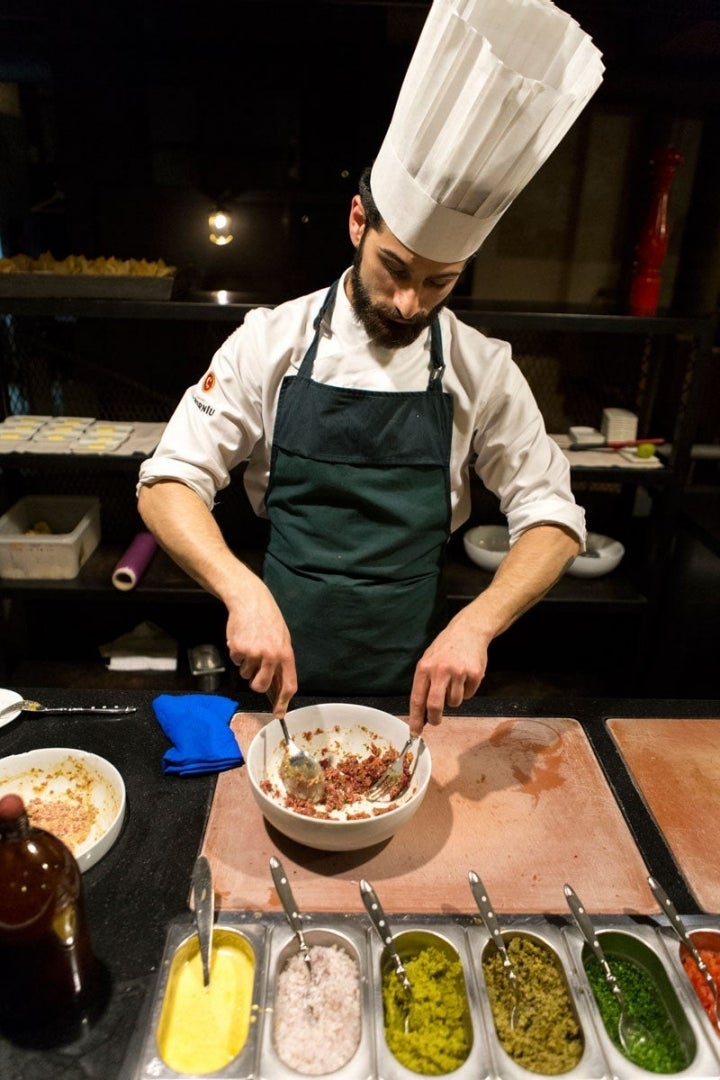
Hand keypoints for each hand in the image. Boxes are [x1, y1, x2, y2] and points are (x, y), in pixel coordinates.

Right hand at [225, 577, 296, 715]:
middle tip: (254, 673)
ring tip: (250, 644)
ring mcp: (254, 652)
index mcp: (286, 654)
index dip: (283, 702)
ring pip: (246, 674)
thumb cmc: (268, 620)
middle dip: (256, 684)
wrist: (250, 600)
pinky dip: (237, 653)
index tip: (279, 714)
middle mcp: (271, 655)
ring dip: (246, 664)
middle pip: (261, 686)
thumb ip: (280, 662)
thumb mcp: (281, 639)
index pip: (288, 685)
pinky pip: (236, 661)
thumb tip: (277, 686)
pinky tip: (242, 639)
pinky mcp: (238, 648)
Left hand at [407, 611, 488, 731]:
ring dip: (453, 699)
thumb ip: (425, 684)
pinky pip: (469, 695)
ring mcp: (459, 672)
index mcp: (424, 668)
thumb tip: (423, 712)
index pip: (417, 699)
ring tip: (454, 682)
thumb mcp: (428, 660)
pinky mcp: (475, 674)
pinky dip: (466, 691)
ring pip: (454, 702)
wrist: (468, 630)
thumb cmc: (445, 648)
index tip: (415, 732)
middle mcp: (440, 671)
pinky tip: (465, 676)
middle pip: (435, 705)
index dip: (416, 718)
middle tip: (436, 721)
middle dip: (435, 718)